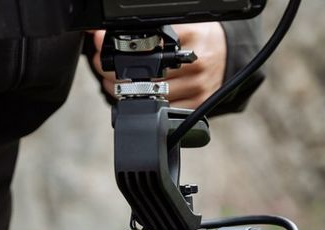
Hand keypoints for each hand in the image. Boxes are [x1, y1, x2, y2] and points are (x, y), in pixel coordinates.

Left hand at [90, 22, 227, 109]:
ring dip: (124, 90)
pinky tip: (134, 95)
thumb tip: (98, 32)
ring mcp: (198, 85)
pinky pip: (163, 108)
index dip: (121, 48)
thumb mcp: (176, 26)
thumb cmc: (196, 38)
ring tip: (113, 81)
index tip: (103, 46)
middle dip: (116, 71)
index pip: (149, 44)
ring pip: (151, 94)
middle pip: (146, 73)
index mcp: (191, 35)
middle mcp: (197, 61)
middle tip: (102, 65)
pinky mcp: (197, 103)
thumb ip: (146, 28)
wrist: (226, 55)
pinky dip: (143, 104)